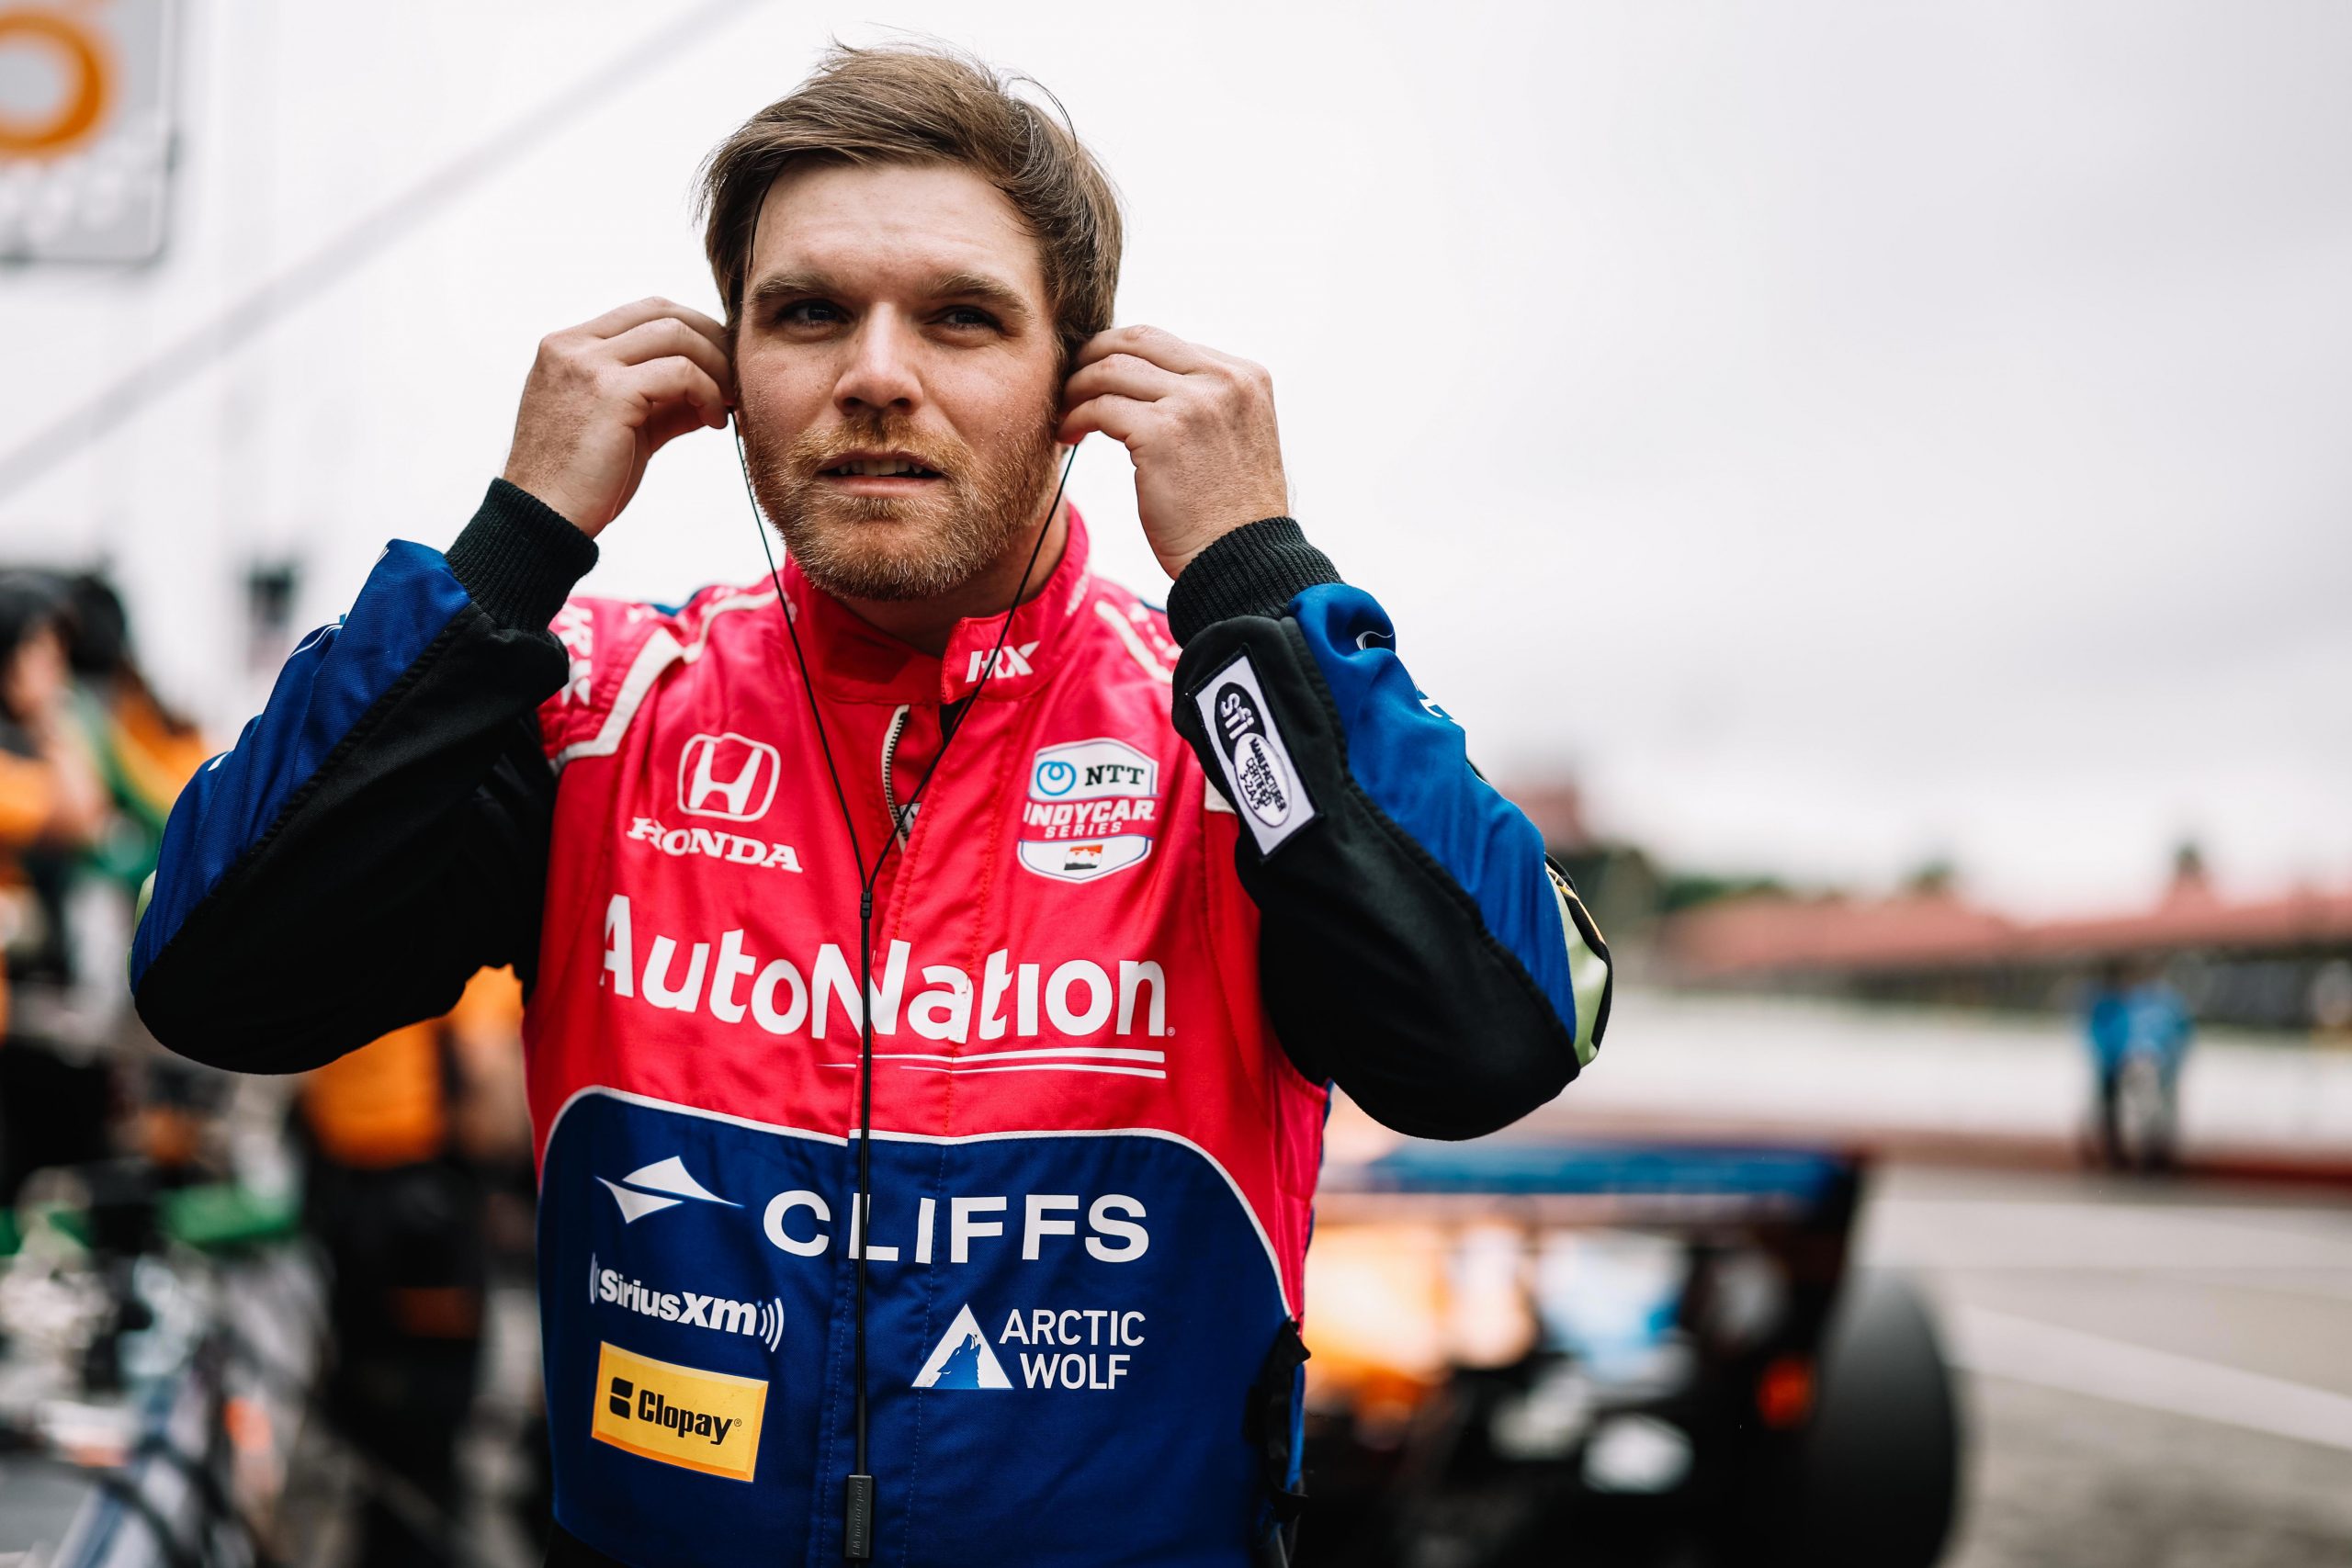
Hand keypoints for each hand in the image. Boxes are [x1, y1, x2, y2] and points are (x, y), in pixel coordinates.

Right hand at [501, 297, 735, 536]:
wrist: (544, 520)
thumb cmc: (582, 482)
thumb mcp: (622, 426)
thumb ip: (659, 400)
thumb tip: (713, 388)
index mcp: (567, 347)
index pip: (643, 312)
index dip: (692, 330)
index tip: (719, 364)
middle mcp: (572, 346)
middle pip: (663, 311)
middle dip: (711, 340)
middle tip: (735, 378)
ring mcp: (588, 365)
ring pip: (676, 334)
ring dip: (716, 365)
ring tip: (727, 403)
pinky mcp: (611, 393)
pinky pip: (681, 372)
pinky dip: (708, 392)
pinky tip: (714, 421)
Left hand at [1058, 325, 1289, 579]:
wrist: (1242, 561)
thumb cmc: (1231, 515)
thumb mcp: (1235, 438)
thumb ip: (1205, 402)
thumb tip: (1146, 380)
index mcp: (1246, 376)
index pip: (1167, 343)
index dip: (1124, 354)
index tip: (1099, 377)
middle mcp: (1225, 380)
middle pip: (1137, 341)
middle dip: (1093, 355)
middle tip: (1070, 382)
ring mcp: (1194, 403)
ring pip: (1112, 370)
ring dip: (1077, 388)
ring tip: (1065, 413)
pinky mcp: (1162, 433)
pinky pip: (1100, 407)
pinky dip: (1076, 417)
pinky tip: (1070, 434)